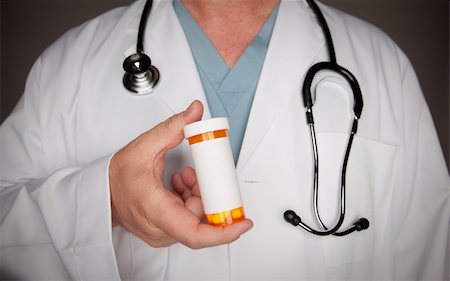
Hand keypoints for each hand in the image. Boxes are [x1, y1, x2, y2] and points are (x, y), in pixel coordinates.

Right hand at [109, 100, 252, 248]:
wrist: (101, 193)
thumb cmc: (116, 177)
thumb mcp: (144, 146)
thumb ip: (173, 127)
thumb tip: (195, 112)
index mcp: (155, 209)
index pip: (194, 233)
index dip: (224, 231)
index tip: (243, 222)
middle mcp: (160, 229)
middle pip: (201, 218)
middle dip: (206, 193)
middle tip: (194, 175)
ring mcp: (162, 234)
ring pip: (197, 218)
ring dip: (198, 195)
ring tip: (184, 177)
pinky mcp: (166, 233)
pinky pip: (190, 219)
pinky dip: (191, 200)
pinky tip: (181, 186)